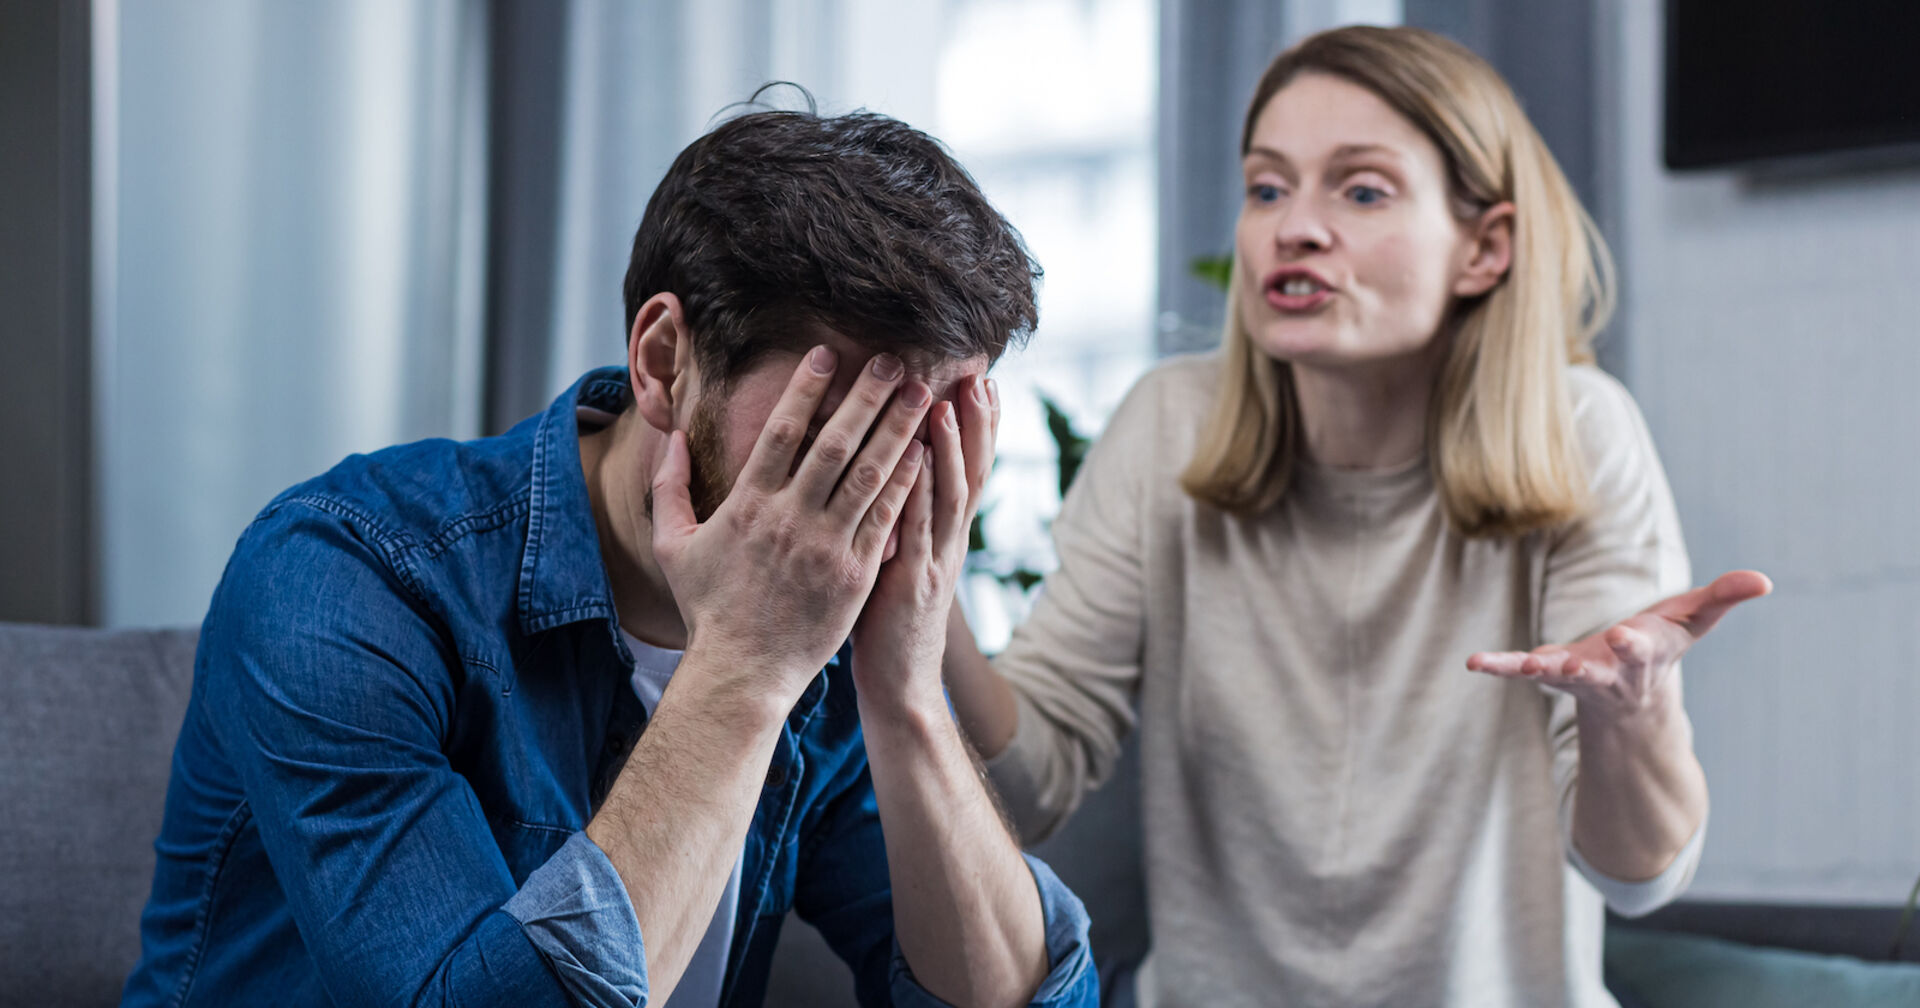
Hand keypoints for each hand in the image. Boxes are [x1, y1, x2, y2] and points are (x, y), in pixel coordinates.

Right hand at [651, 347, 932, 703]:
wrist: (742, 673)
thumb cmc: (707, 611)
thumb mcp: (672, 547)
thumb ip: (668, 489)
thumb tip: (670, 439)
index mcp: (748, 506)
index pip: (781, 433)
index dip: (805, 390)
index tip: (826, 355)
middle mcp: (790, 519)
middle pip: (834, 443)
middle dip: (865, 396)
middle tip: (890, 359)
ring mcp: (827, 546)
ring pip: (869, 474)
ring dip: (897, 428)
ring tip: (918, 393)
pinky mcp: (856, 574)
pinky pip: (886, 518)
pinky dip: (906, 481)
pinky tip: (924, 451)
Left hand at [850, 374, 998, 713]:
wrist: (901, 687)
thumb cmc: (890, 625)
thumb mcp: (901, 562)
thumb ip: (902, 522)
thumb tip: (891, 478)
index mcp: (945, 536)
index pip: (969, 470)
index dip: (978, 427)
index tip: (982, 382)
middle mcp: (949, 543)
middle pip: (971, 473)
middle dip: (976, 424)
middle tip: (980, 376)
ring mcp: (934, 561)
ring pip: (948, 495)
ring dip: (949, 448)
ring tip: (945, 402)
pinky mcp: (911, 581)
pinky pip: (916, 527)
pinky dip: (918, 491)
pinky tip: (914, 459)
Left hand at [1466, 570, 1772, 718]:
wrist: (1632, 692)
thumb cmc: (1664, 644)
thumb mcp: (1695, 619)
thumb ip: (1724, 597)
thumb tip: (1763, 580)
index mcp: (1646, 655)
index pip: (1644, 650)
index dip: (1636, 644)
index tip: (1628, 634)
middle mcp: (1611, 672)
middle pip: (1603, 670)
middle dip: (1592, 665)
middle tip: (1575, 663)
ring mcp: (1577, 676)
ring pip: (1558, 676)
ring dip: (1540, 671)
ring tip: (1519, 667)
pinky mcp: (1549, 671)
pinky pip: (1519, 668)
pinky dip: (1498, 666)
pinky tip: (1473, 662)